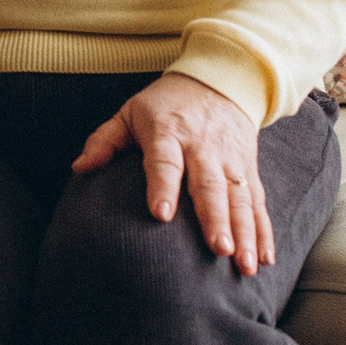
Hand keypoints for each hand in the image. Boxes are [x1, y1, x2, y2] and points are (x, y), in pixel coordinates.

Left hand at [71, 72, 270, 276]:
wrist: (220, 79)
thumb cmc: (165, 104)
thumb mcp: (130, 112)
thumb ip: (104, 140)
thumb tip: (79, 168)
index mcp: (169, 132)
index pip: (165, 161)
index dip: (163, 186)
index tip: (160, 214)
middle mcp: (203, 148)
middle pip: (210, 186)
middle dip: (215, 219)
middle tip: (219, 249)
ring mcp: (230, 159)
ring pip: (239, 198)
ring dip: (245, 233)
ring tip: (245, 264)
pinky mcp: (248, 168)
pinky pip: (258, 202)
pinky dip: (264, 231)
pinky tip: (266, 258)